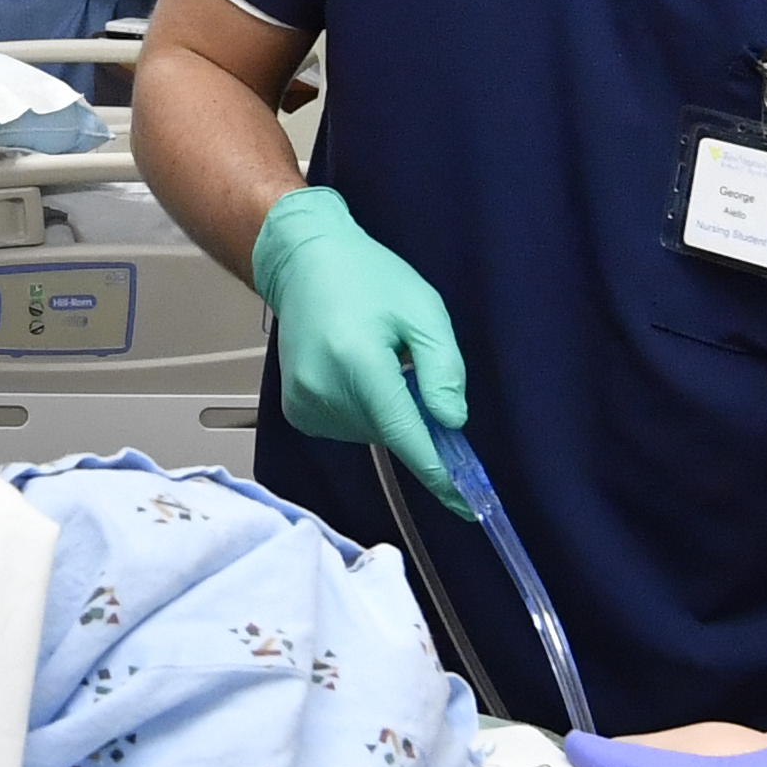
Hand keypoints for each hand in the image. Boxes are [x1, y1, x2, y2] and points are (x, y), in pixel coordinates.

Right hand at [245, 188, 470, 507]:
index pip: (406, 435)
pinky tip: (357, 371)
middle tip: (413, 370)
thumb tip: (451, 423)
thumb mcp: (423, 310)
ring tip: (378, 360)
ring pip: (372, 434)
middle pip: (392, 434)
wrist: (304, 263)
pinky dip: (365, 411)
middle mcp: (324, 391)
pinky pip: (349, 429)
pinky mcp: (297, 412)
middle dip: (416, 419)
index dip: (440, 472)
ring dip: (389, 412)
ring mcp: (304, 405)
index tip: (469, 504)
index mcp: (358, 363)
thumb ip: (443, 368)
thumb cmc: (368, 278)